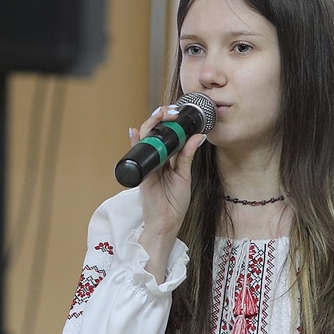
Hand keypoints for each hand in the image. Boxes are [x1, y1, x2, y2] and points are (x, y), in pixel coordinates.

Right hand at [133, 104, 205, 273]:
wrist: (166, 223)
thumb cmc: (174, 203)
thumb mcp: (184, 176)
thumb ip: (188, 156)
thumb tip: (198, 136)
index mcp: (166, 160)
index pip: (166, 136)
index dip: (170, 122)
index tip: (179, 112)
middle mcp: (155, 160)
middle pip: (154, 134)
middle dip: (161, 119)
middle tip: (170, 110)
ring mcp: (147, 166)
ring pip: (146, 140)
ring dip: (151, 125)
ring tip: (160, 115)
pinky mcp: (143, 174)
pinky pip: (139, 156)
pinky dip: (136, 143)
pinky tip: (135, 132)